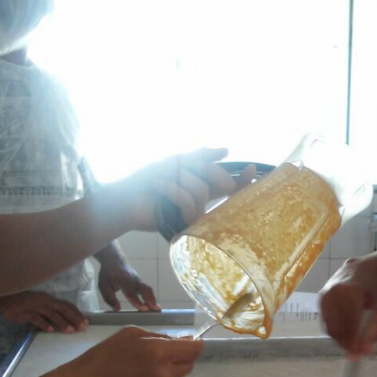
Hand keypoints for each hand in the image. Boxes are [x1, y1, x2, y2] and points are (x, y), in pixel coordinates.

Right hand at [0, 291, 87, 332]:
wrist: (6, 299)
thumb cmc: (26, 304)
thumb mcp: (41, 306)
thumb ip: (52, 312)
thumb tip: (67, 322)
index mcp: (50, 299)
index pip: (67, 305)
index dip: (77, 313)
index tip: (86, 322)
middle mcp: (45, 301)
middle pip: (62, 309)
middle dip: (74, 318)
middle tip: (82, 328)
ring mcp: (36, 306)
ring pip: (51, 314)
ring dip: (62, 322)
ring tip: (70, 331)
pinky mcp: (25, 312)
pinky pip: (36, 318)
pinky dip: (44, 324)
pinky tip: (50, 331)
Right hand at [60, 327, 203, 376]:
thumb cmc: (103, 357)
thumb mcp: (130, 335)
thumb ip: (161, 337)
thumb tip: (186, 340)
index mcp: (158, 353)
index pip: (194, 349)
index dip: (195, 344)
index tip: (192, 342)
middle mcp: (164, 375)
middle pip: (189, 365)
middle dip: (179, 358)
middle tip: (156, 356)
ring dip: (168, 373)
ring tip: (141, 372)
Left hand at [98, 261, 159, 311]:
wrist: (115, 260)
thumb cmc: (108, 274)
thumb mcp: (103, 285)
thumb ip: (109, 298)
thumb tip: (117, 310)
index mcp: (123, 280)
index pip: (131, 292)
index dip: (138, 300)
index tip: (144, 309)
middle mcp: (133, 279)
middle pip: (144, 289)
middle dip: (150, 300)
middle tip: (156, 310)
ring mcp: (139, 279)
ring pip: (148, 289)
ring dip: (153, 299)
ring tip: (157, 310)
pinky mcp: (141, 281)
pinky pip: (148, 289)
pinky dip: (152, 297)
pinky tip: (154, 306)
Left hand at [118, 148, 254, 232]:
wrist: (123, 200)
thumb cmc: (146, 180)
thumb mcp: (177, 162)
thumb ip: (202, 157)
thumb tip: (227, 151)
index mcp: (201, 188)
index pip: (230, 187)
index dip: (244, 180)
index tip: (253, 168)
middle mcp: (201, 203)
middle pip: (221, 185)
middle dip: (203, 170)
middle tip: (180, 167)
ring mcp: (194, 215)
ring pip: (202, 190)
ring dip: (180, 178)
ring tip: (161, 179)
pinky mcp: (184, 225)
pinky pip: (189, 201)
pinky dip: (172, 188)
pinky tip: (158, 185)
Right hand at [319, 258, 376, 355]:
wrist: (359, 272)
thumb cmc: (371, 292)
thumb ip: (374, 330)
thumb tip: (366, 352)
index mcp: (352, 290)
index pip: (351, 321)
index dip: (353, 340)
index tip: (358, 354)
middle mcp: (335, 291)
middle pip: (339, 325)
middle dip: (346, 343)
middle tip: (353, 356)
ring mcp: (325, 295)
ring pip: (330, 326)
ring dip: (339, 340)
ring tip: (348, 349)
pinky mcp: (320, 299)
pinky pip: (325, 322)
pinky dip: (333, 333)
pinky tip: (342, 338)